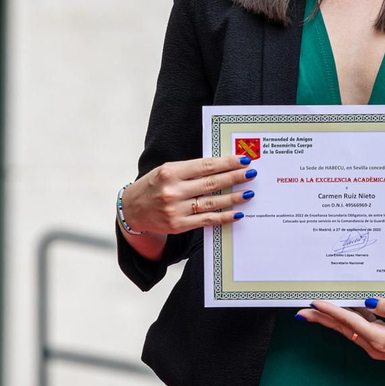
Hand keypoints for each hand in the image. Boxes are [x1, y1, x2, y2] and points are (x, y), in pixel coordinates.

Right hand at [121, 155, 255, 234]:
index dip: (227, 162)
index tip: (243, 160)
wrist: (132, 210)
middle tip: (251, 174)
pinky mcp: (178, 225)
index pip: (205, 166)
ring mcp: (176, 209)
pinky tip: (237, 213)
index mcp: (170, 172)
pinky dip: (224, 216)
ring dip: (233, 197)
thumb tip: (221, 166)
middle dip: (234, 177)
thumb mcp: (166, 171)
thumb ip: (190, 169)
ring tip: (248, 192)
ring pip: (212, 202)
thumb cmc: (153, 186)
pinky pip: (207, 220)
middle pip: (211, 183)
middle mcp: (173, 190)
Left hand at [296, 297, 384, 369]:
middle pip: (342, 329)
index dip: (332, 311)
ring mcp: (375, 347)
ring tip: (312, 312)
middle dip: (321, 319)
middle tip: (300, 311)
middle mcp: (374, 346)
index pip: (350, 322)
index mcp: (381, 339)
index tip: (315, 302)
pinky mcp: (380, 344)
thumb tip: (369, 301)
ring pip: (347, 330)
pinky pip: (357, 331)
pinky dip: (345, 322)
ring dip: (330, 321)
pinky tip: (339, 313)